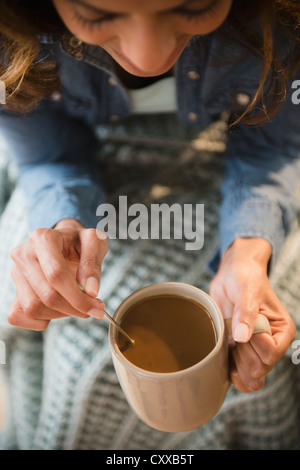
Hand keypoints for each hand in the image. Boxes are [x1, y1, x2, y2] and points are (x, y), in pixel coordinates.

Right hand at [8, 218, 107, 330]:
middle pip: (47, 295)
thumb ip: (93, 264)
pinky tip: (59, 310)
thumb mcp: (95, 243)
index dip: (78, 296)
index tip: (97, 306)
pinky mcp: (14, 290)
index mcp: (43, 239)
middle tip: (93, 308)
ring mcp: (16, 273)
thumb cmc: (80, 242)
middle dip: (74, 308)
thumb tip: (91, 292)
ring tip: (76, 304)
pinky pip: (19, 315)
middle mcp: (24, 254)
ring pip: (33, 308)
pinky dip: (41, 320)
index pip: (56, 275)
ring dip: (61, 314)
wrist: (66, 242)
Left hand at [209, 238, 294, 392]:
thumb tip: (242, 338)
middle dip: (243, 353)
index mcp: (281, 330)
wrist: (232, 276)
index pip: (271, 353)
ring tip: (230, 343)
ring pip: (251, 377)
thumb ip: (245, 313)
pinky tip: (224, 358)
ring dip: (236, 364)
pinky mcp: (241, 353)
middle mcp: (272, 344)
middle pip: (260, 369)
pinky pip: (240, 377)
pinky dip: (231, 372)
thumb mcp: (246, 290)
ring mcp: (256, 351)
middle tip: (234, 332)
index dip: (254, 343)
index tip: (244, 325)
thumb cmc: (244, 278)